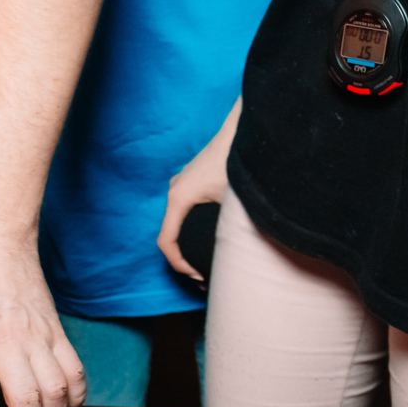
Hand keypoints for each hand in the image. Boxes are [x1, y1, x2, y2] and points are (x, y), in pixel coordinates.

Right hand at [157, 99, 240, 280]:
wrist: (241, 131)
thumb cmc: (235, 161)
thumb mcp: (233, 203)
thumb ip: (228, 229)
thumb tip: (232, 255)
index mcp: (179, 198)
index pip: (166, 242)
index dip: (178, 264)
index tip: (195, 275)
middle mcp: (174, 191)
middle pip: (169, 234)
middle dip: (183, 257)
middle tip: (202, 275)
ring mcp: (180, 184)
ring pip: (175, 222)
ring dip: (185, 243)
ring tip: (204, 259)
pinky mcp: (190, 181)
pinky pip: (182, 211)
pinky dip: (188, 229)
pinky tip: (206, 237)